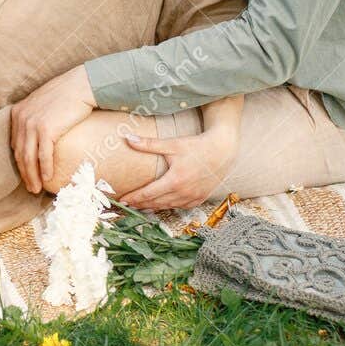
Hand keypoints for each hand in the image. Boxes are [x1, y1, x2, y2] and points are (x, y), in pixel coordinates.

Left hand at [10, 66, 95, 194]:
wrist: (80, 85)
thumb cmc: (66, 94)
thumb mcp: (42, 104)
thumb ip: (34, 118)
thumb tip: (37, 136)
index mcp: (18, 112)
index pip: (15, 144)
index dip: (20, 162)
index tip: (27, 174)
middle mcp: (21, 118)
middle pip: (20, 153)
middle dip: (25, 174)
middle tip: (31, 188)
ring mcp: (32, 124)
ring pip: (29, 157)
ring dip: (33, 176)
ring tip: (37, 189)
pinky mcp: (46, 129)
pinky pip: (43, 155)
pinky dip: (45, 169)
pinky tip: (48, 178)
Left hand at [118, 125, 237, 210]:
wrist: (222, 151)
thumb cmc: (196, 146)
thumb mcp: (172, 144)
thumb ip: (148, 144)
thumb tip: (127, 137)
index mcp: (174, 180)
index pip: (148, 194)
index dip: (134, 198)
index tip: (122, 200)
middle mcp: (183, 192)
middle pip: (156, 203)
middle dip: (140, 205)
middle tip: (127, 205)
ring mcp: (192, 198)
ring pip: (167, 207)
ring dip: (153, 208)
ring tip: (140, 207)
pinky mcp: (199, 199)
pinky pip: (180, 206)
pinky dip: (169, 206)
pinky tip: (161, 205)